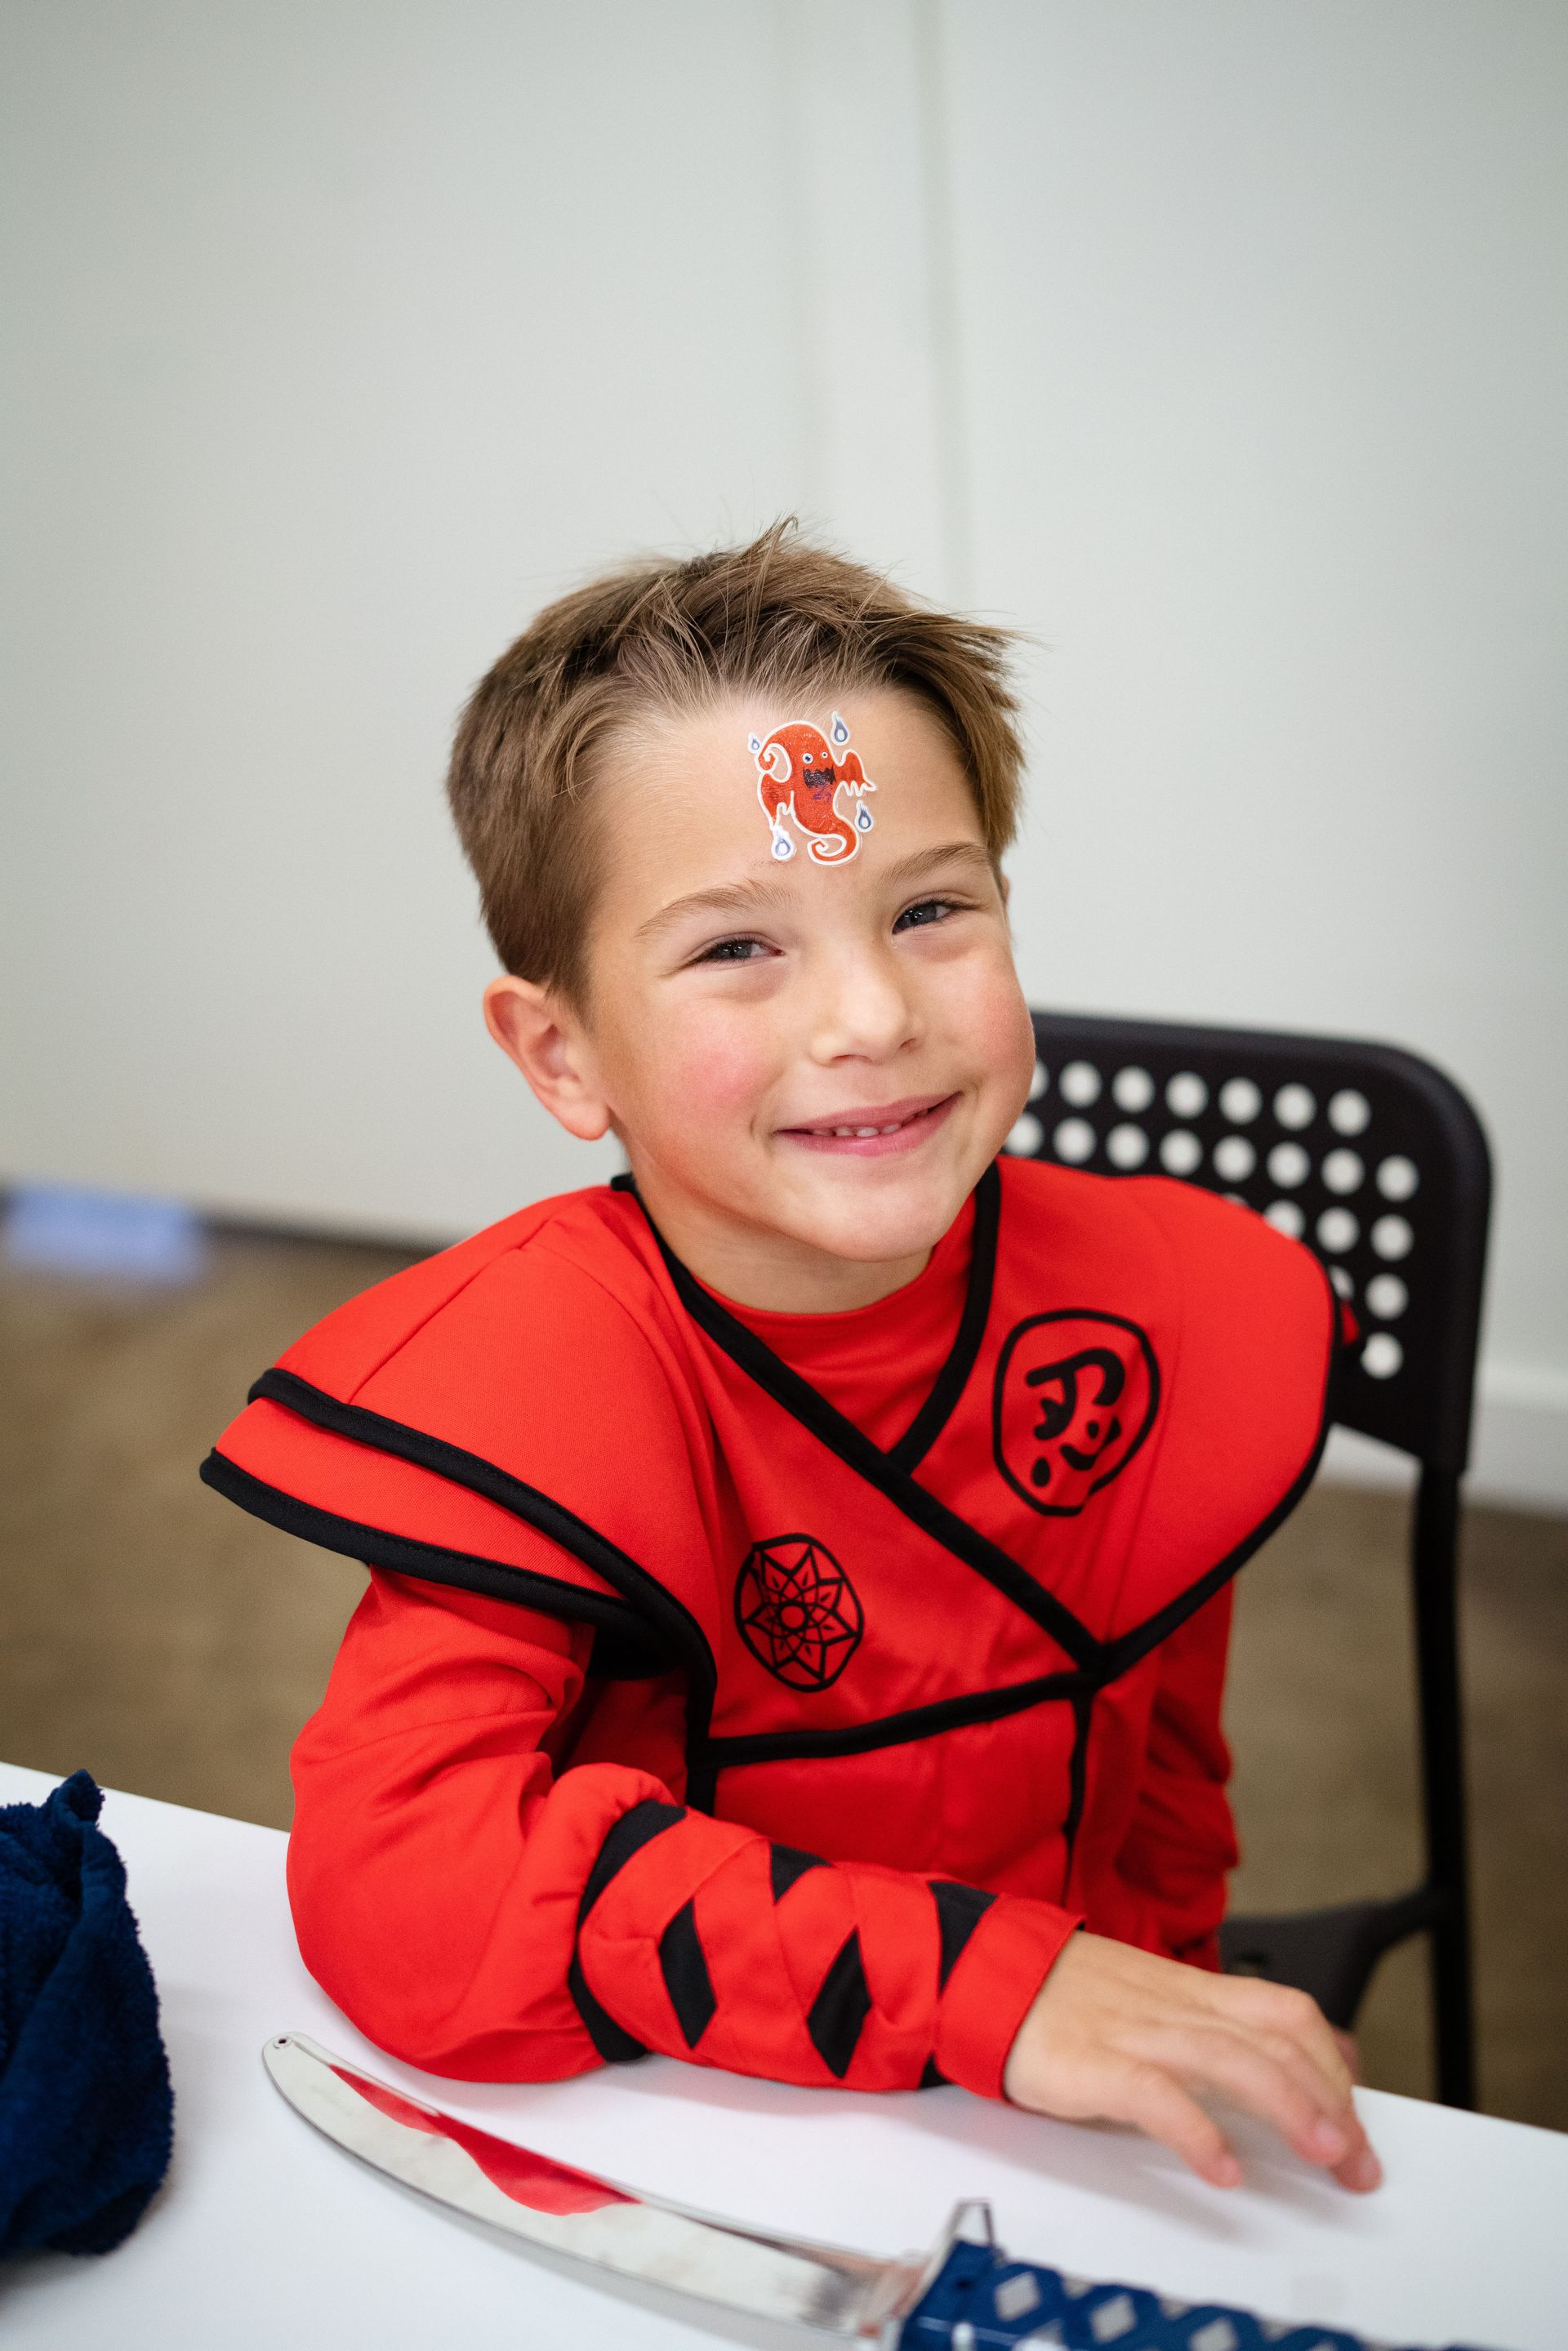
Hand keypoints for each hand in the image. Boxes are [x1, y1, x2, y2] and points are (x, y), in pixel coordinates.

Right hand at [1002, 1931, 1380, 2192]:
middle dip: (1330, 2100)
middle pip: (1273, 2040)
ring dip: (1289, 2107)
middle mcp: (1173, 2006)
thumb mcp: (1145, 2000)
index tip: (1354, 2119)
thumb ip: (1200, 2030)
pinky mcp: (1090, 2062)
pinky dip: (1196, 2131)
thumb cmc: (1061, 1996)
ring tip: (1323, 2155)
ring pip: (1230, 2058)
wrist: (983, 1975)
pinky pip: (1154, 2093)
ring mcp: (1133, 2030)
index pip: (1284, 2014)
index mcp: (1188, 1990)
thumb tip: (1267, 2074)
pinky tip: (1223, 2168)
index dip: (1332, 2065)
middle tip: (1357, 2160)